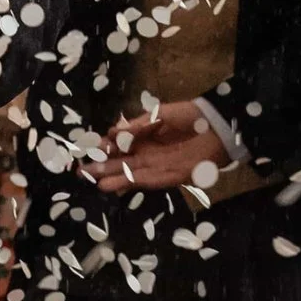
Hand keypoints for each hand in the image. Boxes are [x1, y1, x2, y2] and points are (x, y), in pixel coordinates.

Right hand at [91, 96, 226, 191]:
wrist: (219, 128)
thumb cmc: (191, 117)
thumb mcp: (161, 114)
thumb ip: (138, 125)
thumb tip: (113, 133)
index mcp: (143, 136)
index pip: (118, 144)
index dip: (103, 147)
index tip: (88, 149)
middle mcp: (147, 152)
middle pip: (120, 162)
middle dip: (100, 166)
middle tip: (80, 171)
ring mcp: (156, 165)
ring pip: (128, 173)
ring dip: (111, 178)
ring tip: (93, 181)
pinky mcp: (168, 176)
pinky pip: (144, 181)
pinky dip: (128, 184)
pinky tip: (112, 186)